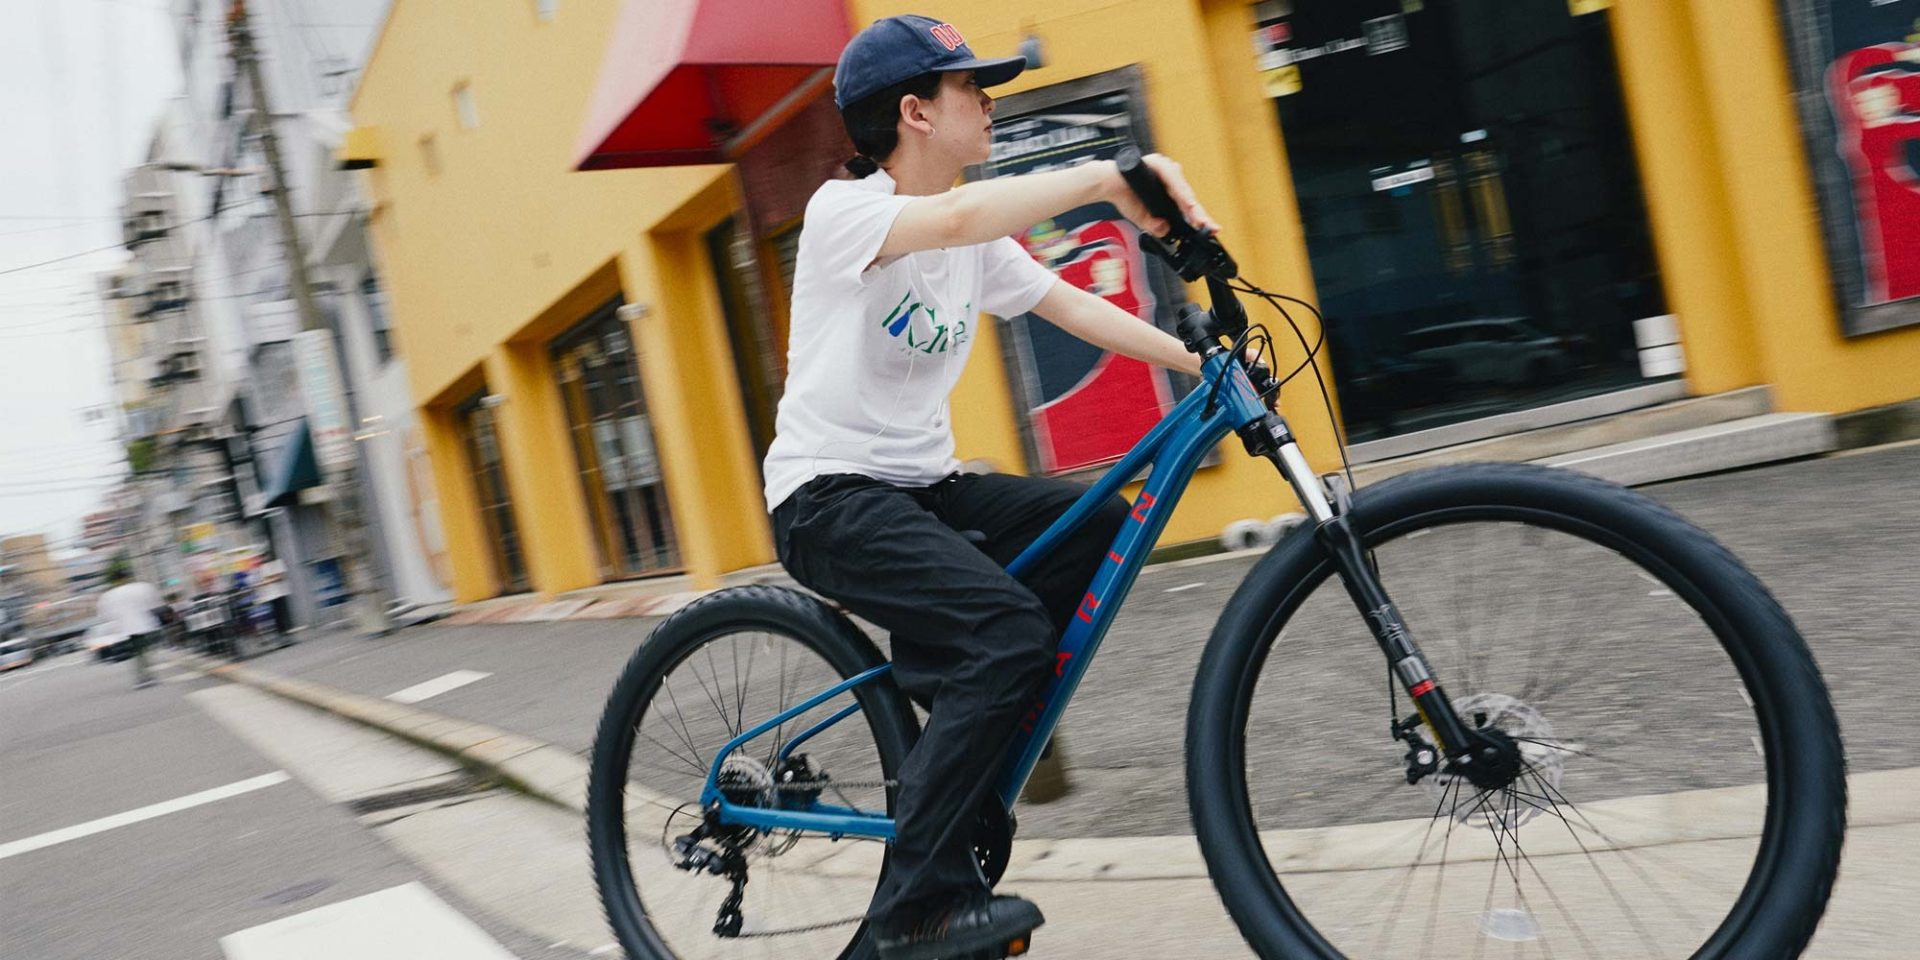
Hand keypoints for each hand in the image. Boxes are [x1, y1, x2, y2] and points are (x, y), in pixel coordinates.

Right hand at [1106, 154, 1220, 238]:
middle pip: (1189, 197)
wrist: (1105, 183)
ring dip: (1192, 206)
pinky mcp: (1158, 163)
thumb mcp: (1143, 218)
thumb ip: (1155, 225)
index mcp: (1169, 189)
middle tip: (1210, 227)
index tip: (1212, 228)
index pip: (1188, 205)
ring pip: (1183, 189)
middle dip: (1199, 214)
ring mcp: (1165, 168)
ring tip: (1200, 219)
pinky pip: (1172, 178)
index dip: (1199, 218)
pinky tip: (1187, 203)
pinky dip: (1180, 192)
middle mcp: (1170, 177)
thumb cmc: (1124, 195)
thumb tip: (1165, 230)